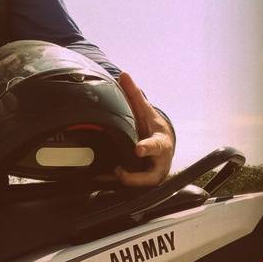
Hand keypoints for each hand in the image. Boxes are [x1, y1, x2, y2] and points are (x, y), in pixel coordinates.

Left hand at [115, 72, 174, 186]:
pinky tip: (99, 179)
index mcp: (161, 144)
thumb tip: (124, 74)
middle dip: (137, 177)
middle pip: (151, 176)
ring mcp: (150, 176)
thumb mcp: (145, 112)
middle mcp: (158, 164)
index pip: (156, 146)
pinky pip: (128, 187)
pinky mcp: (141, 182)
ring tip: (106, 175)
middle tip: (119, 172)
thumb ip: (135, 96)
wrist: (163, 148)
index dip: (148, 148)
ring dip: (123, 183)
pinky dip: (114, 184)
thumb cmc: (153, 129)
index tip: (138, 149)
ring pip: (139, 185)